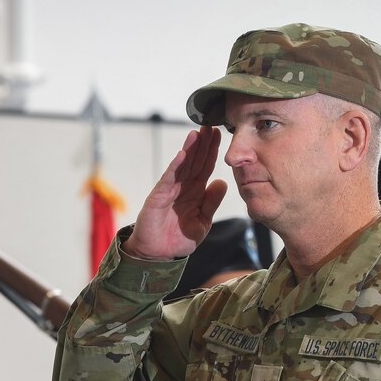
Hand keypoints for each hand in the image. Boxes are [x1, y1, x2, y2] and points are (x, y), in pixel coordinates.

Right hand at [124, 126, 226, 259]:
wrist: (158, 255)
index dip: (212, 151)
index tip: (219, 134)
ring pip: (182, 165)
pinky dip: (175, 166)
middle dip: (202, 143)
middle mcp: (182, 187)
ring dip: (189, 149)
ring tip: (197, 133)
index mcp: (194, 192)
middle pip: (194, 161)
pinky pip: (168, 179)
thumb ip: (211, 202)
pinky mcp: (158, 197)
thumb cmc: (178, 238)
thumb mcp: (202, 221)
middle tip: (210, 124)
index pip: (205, 167)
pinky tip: (183, 154)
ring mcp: (169, 190)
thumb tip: (222, 182)